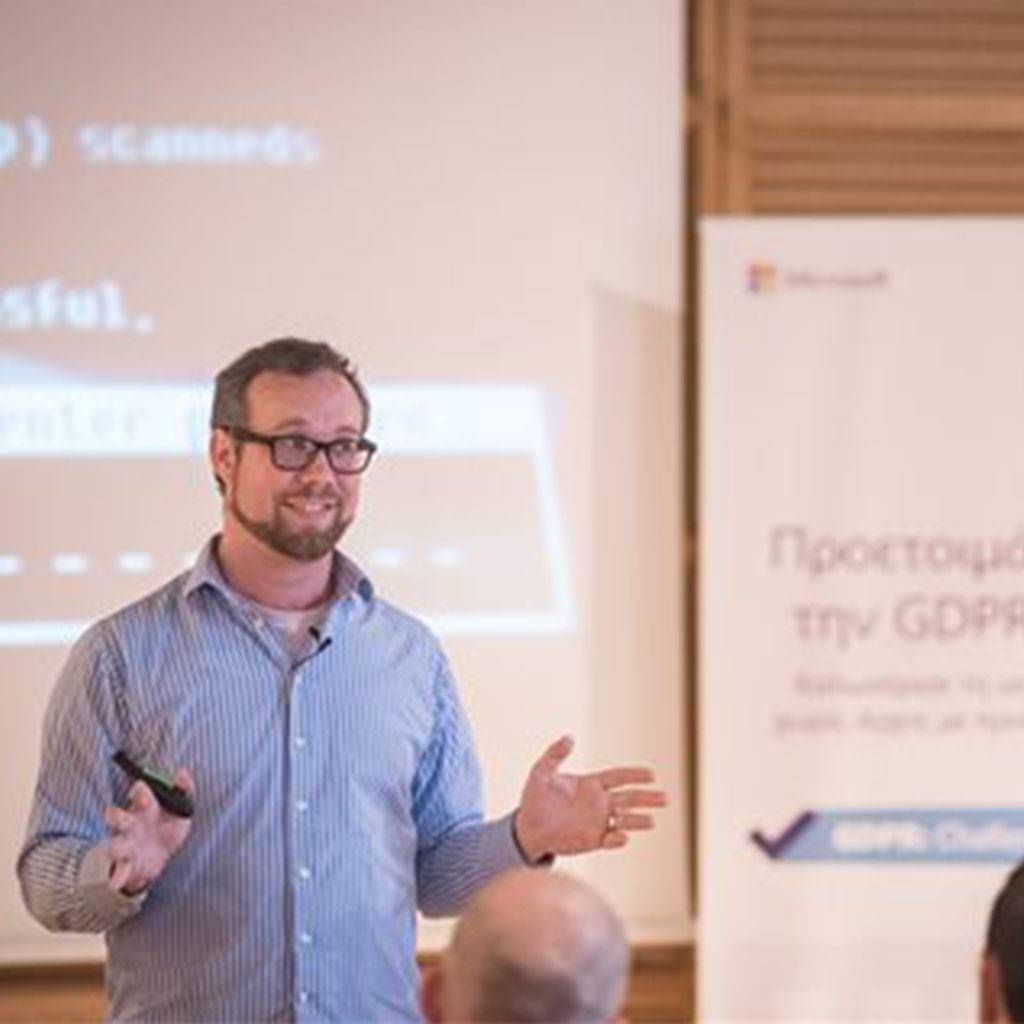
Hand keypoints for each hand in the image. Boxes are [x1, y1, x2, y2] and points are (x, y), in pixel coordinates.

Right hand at [104, 768, 194, 894]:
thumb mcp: (181, 809)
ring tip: (113, 850)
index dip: (141, 792)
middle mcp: (131, 824)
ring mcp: (127, 845)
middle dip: (116, 816)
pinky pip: (120, 872)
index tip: (146, 796)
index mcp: (144, 807)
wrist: (160, 859)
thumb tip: (181, 772)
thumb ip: (184, 789)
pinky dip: (117, 878)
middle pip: (118, 817)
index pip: (138, 792)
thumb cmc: (167, 828)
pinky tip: (115, 883)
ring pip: (116, 844)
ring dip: (113, 847)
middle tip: (114, 815)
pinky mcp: (127, 865)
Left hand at [514, 735, 665, 862]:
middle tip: (666, 799)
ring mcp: (598, 822)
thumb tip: (570, 737)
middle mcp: (599, 803)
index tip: (651, 774)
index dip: (634, 775)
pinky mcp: (592, 841)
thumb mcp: (541, 772)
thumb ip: (555, 754)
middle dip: (647, 798)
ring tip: (652, 821)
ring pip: (625, 820)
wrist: (527, 827)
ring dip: (638, 820)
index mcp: (591, 784)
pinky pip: (610, 840)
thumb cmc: (534, 798)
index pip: (618, 777)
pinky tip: (622, 836)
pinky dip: (618, 838)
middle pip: (629, 798)